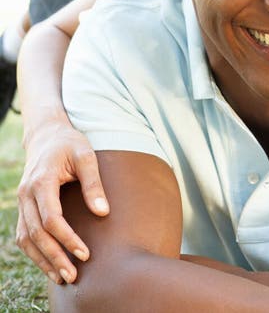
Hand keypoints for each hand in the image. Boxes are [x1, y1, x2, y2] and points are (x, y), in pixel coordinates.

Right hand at [16, 121, 108, 284]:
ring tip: (62, 277)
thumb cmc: (69, 143)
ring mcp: (22, 202)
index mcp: (41, 181)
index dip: (67, 238)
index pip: (51, 219)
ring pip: (26, 239)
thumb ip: (93, 182)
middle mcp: (26, 194)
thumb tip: (103, 212)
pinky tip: (50, 264)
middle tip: (73, 276)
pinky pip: (24, 235)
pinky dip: (35, 252)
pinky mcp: (24, 207)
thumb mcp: (85, 155)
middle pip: (36, 234)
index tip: (85, 253)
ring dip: (42, 260)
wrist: (46, 135)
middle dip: (54, 256)